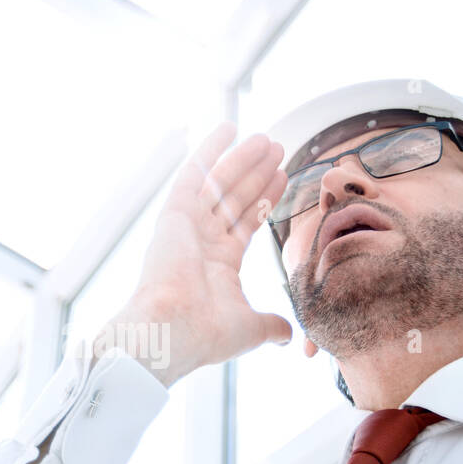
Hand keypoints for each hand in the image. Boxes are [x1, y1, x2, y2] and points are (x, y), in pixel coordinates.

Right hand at [96, 121, 292, 387]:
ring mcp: (188, 226)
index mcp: (218, 264)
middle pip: (235, 198)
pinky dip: (210, 150)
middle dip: (257, 174)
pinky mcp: (175, 214)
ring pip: (220, 183)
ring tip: (268, 139)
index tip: (283, 177)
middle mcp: (202, 241)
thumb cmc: (204, 334)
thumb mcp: (249, 328)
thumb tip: (290, 336)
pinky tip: (228, 127)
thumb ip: (270, 324)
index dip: (265, 199)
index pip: (246, 222)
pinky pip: (194, 173)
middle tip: (277, 149)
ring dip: (243, 159)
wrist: (172, 332)